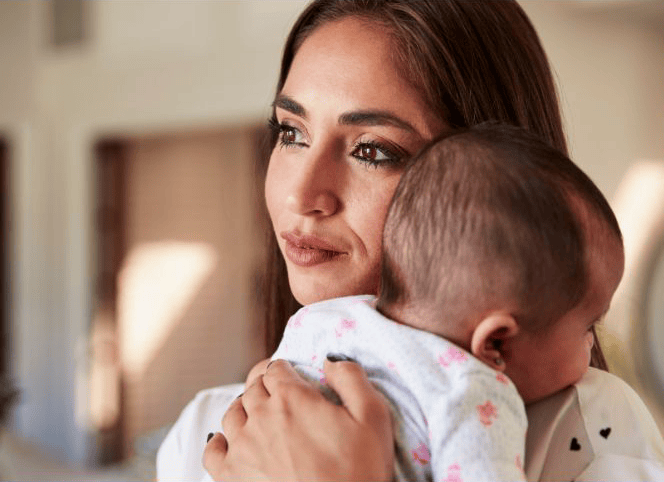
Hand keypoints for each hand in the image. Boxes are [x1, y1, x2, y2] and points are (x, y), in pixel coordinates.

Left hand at [203, 359, 393, 481]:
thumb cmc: (358, 472)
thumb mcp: (372, 417)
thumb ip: (351, 378)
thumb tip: (330, 360)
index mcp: (291, 398)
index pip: (276, 369)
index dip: (284, 369)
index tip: (289, 374)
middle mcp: (261, 417)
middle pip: (253, 387)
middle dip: (265, 384)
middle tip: (275, 391)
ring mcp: (242, 448)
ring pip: (233, 413)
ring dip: (244, 408)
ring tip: (257, 414)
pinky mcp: (231, 477)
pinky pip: (213, 451)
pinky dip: (220, 442)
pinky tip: (231, 444)